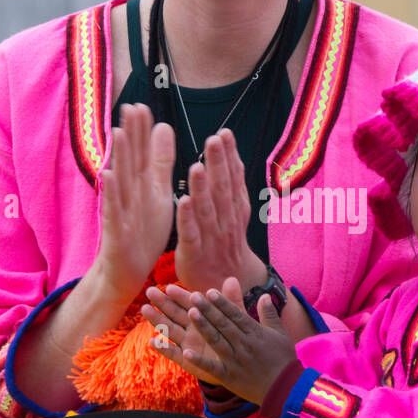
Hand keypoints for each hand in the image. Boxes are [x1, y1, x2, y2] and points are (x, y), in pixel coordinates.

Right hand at [96, 104, 175, 302]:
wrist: (129, 269)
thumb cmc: (144, 230)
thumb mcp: (157, 191)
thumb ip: (160, 160)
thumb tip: (163, 126)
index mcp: (143, 183)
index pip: (143, 152)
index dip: (142, 130)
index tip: (142, 105)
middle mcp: (130, 192)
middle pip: (130, 160)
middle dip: (131, 134)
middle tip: (130, 106)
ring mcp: (121, 209)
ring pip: (121, 179)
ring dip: (120, 156)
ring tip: (118, 131)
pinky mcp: (117, 229)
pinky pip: (114, 209)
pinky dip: (111, 193)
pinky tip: (108, 176)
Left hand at [141, 277, 297, 403]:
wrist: (286, 388)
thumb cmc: (284, 360)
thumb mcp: (280, 333)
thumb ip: (269, 314)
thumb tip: (265, 295)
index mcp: (255, 333)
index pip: (236, 314)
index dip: (222, 303)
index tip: (210, 291)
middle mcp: (243, 344)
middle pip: (223, 324)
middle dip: (208, 309)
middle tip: (194, 296)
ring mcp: (235, 361)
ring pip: (216, 340)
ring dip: (203, 327)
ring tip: (191, 313)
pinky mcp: (229, 377)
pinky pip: (212, 368)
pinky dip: (199, 361)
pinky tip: (186, 352)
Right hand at [142, 280, 229, 387]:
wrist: (238, 365)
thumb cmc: (234, 338)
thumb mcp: (235, 320)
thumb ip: (231, 301)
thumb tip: (232, 279)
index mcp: (203, 316)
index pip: (189, 302)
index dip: (180, 295)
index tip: (169, 287)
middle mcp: (191, 328)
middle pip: (175, 313)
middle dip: (162, 302)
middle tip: (150, 291)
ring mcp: (187, 344)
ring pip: (170, 329)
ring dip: (157, 320)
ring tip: (145, 309)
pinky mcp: (186, 361)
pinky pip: (173, 353)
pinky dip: (164, 348)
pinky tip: (153, 342)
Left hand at [173, 130, 263, 294]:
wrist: (224, 283)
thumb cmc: (224, 242)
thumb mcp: (232, 213)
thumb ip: (229, 186)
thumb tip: (229, 155)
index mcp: (235, 209)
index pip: (233, 179)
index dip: (230, 156)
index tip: (224, 134)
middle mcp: (226, 221)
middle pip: (222, 189)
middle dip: (218, 164)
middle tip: (214, 139)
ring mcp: (211, 237)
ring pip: (207, 209)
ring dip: (202, 188)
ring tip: (197, 166)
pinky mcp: (194, 253)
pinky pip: (191, 234)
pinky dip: (187, 219)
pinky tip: (183, 202)